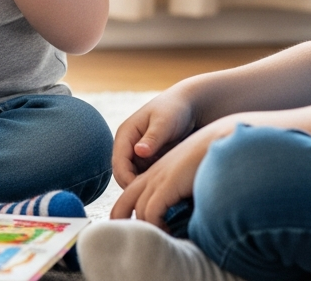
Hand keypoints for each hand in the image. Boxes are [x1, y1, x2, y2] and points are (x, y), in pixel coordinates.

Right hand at [110, 118, 235, 226]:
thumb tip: (139, 152)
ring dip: (146, 190)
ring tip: (163, 201)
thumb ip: (153, 137)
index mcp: (125, 135)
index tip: (145, 193)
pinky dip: (155, 187)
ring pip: (136, 180)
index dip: (128, 180)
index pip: (118, 164)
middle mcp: (129, 147)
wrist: (192, 106)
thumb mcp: (164, 121)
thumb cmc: (176, 109)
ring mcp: (139, 156)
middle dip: (136, 190)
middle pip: (124, 176)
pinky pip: (149, 179)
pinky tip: (170, 193)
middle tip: (154, 203)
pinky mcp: (151, 162)